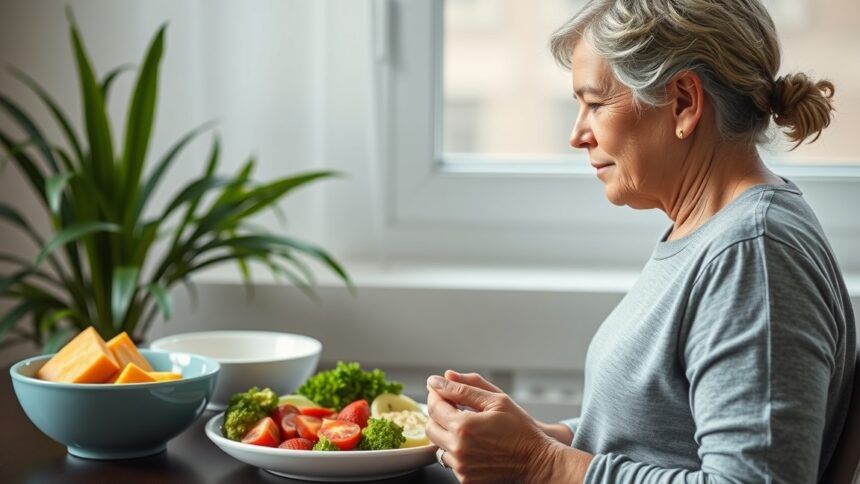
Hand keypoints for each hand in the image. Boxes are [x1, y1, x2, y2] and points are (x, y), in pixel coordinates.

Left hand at [425, 370, 563, 483]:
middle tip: (455, 407)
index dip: (436, 394)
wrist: (536, 462)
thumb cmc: (520, 430)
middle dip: (439, 414)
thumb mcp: (496, 400)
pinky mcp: (465, 478)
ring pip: (438, 445)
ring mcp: (460, 467)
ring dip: (447, 434)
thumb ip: (463, 388)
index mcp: (463, 427)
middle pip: (430, 427)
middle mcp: (458, 449)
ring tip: (469, 428)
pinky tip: (475, 444)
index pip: (434, 406)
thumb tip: (438, 380)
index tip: (441, 389)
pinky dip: (457, 450)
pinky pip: (451, 461)